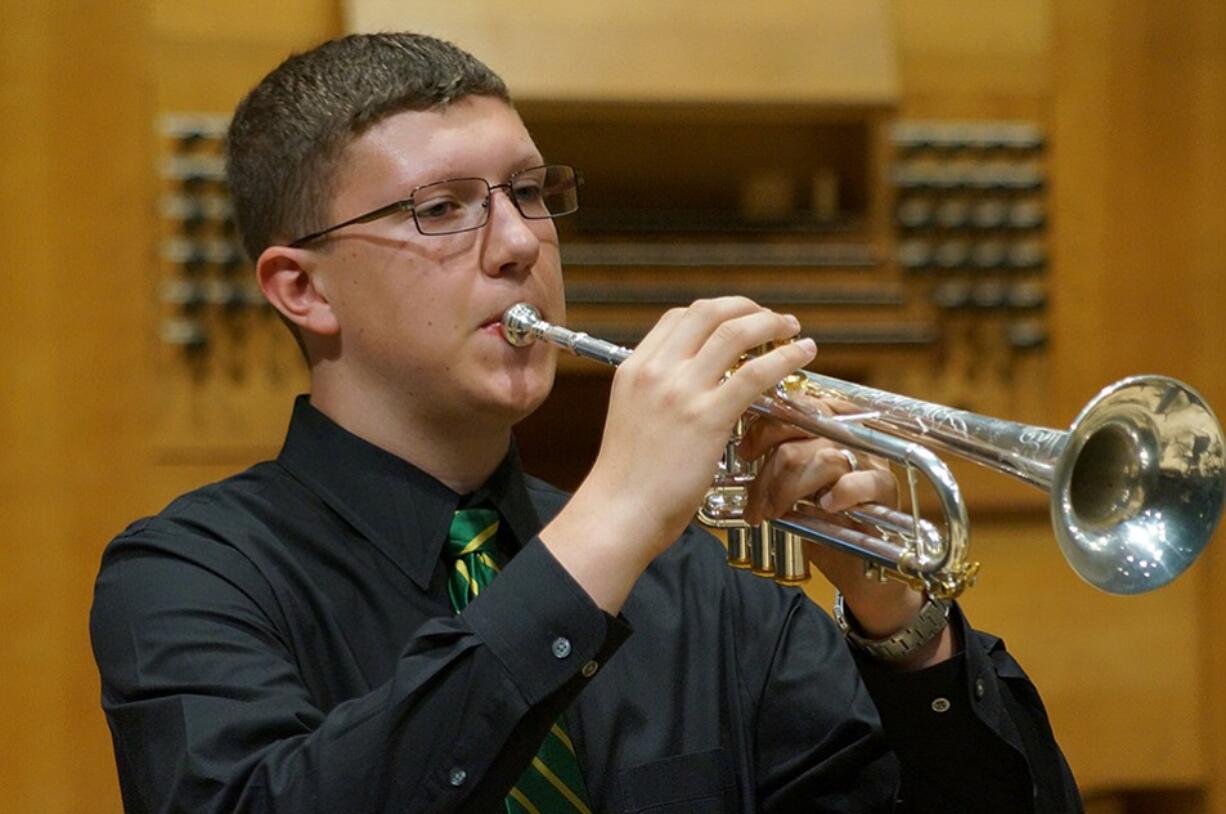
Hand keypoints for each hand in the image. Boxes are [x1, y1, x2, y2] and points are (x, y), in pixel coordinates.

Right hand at [540, 297, 815, 610]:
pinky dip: (785, 357)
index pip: (679, 317)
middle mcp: (656, 371)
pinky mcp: (707, 417)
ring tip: (793, 330)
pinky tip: (801, 355)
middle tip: (772, 319)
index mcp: (635, 368)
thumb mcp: (630, 417)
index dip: (716, 312)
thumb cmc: (626, 480)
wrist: (619, 512)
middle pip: (709, 313)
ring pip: (735, 333)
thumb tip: (687, 389)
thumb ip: (655, 395)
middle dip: (747, 308)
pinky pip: (755, 373)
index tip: (738, 321)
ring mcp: (681, 391)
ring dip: (771, 324)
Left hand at [738, 397, 954, 667]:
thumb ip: (775, 460)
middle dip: (770, 466)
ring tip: (770, 514)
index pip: (795, 405)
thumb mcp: (789, 485)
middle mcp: (850, 434)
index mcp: (827, 424)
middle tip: (754, 500)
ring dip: (787, 489)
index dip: (765, 426)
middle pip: (804, 428)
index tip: (745, 452)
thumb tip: (738, 445)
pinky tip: (823, 508)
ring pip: (822, 456)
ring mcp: (870, 458)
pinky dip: (839, 493)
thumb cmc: (818, 520)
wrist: (857, 564)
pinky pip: (861, 480)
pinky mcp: (886, 488)